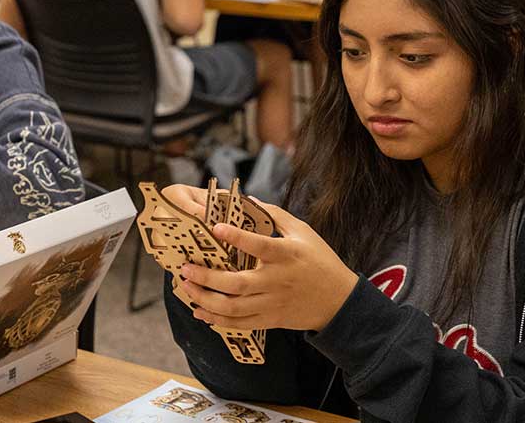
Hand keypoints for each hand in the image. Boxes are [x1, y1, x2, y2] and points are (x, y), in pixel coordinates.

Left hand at [164, 188, 357, 331]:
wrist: (339, 301)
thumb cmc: (321, 261)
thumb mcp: (304, 232)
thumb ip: (276, 215)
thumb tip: (248, 199)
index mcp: (287, 255)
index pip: (259, 245)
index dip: (237, 237)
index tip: (215, 228)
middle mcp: (277, 281)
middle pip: (236, 284)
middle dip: (206, 278)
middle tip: (185, 268)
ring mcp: (273, 303)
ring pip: (233, 307)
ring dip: (205, 300)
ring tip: (186, 288)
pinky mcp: (271, 319)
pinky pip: (240, 323)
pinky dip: (218, 320)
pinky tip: (201, 311)